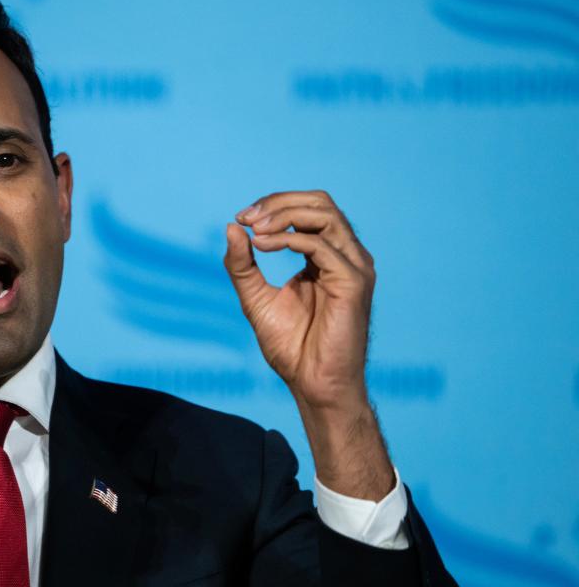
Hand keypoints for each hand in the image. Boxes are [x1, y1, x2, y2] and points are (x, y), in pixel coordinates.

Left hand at [224, 190, 392, 498]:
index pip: (308, 209)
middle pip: (321, 202)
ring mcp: (354, 268)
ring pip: (326, 215)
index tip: (241, 218)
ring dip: (284, 216)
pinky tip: (264, 248)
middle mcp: (346, 256)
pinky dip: (290, 240)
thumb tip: (232, 226)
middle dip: (279, 202)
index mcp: (326, 257)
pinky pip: (323, 246)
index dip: (274, 204)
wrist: (312, 384)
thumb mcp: (256, 298)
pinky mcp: (354, 283)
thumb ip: (243, 265)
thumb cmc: (292, 347)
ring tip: (255, 231)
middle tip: (247, 217)